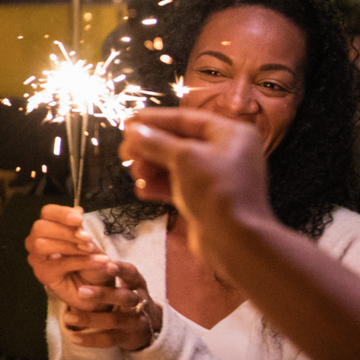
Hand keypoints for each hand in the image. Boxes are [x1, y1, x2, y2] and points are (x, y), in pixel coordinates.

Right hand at [24, 205, 115, 305]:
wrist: (98, 289)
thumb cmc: (92, 263)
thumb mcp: (90, 242)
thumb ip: (80, 228)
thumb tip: (77, 210)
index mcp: (48, 228)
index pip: (47, 212)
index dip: (61, 213)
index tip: (79, 218)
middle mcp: (37, 241)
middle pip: (40, 227)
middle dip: (65, 231)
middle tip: (87, 238)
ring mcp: (37, 259)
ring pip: (42, 245)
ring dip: (69, 245)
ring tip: (90, 250)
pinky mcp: (43, 275)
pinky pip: (59, 264)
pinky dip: (81, 261)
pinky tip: (98, 261)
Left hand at [59, 259, 159, 350]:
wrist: (149, 328)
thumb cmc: (126, 296)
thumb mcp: (123, 282)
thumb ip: (104, 268)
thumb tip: (75, 248)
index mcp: (137, 284)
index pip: (132, 273)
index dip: (121, 269)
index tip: (106, 263)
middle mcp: (139, 302)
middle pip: (124, 297)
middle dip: (103, 294)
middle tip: (80, 290)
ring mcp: (135, 322)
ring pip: (114, 320)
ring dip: (90, 319)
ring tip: (68, 316)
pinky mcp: (127, 338)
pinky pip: (108, 340)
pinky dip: (90, 339)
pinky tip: (73, 337)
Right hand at [120, 108, 274, 268]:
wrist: (235, 241)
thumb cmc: (216, 190)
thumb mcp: (184, 158)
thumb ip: (155, 142)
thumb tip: (132, 130)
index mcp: (230, 134)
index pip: (186, 119)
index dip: (155, 120)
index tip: (127, 122)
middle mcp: (226, 152)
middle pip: (178, 143)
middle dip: (150, 148)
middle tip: (124, 153)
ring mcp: (216, 178)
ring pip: (175, 165)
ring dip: (151, 168)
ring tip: (135, 174)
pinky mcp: (206, 199)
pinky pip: (178, 186)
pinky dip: (160, 186)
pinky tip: (143, 191)